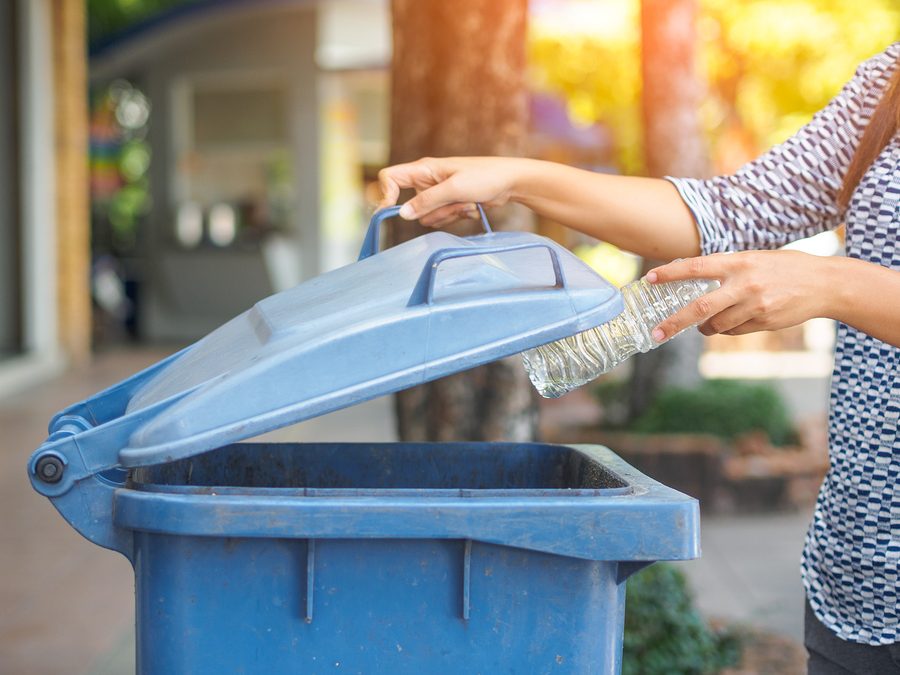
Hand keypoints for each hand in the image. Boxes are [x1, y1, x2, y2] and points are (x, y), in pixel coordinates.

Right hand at [377, 156, 523, 226]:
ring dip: (447, 214)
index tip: (391, 212)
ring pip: (427, 216)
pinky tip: (471, 206)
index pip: (390, 178)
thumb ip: (426, 201)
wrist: (510, 182)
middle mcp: (427, 180)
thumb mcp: (454, 189)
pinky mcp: (449, 203)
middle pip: (411, 205)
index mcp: (424, 169)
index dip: (386, 194)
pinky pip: (441, 219)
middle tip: (455, 201)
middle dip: (432, 210)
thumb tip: (402, 214)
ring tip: (467, 202)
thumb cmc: (485, 177)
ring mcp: (438, 193)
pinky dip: (455, 216)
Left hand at [647, 251, 829, 340]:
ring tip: (705, 324)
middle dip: (674, 323)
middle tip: (656, 333)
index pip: (695, 267)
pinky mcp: (764, 322)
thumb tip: (693, 283)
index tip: (648, 279)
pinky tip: (736, 320)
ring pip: (716, 325)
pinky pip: (734, 331)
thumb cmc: (784, 268)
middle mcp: (745, 284)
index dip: (670, 274)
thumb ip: (727, 270)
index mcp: (738, 262)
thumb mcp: (754, 259)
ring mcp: (755, 306)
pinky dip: (727, 329)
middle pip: (699, 308)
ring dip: (705, 327)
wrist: (824, 283)